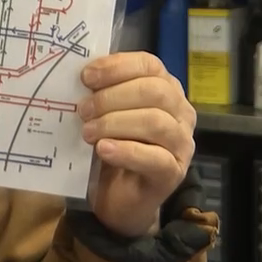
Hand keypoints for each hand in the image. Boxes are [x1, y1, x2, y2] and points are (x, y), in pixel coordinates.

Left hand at [78, 51, 195, 237]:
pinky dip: (125, 151)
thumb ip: (99, 93)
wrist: (116, 196)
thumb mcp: (103, 113)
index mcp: (165, 89)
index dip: (116, 67)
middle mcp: (180, 113)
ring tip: (88, 132)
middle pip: (154, 91)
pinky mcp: (173, 172)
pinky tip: (103, 150)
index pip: (149, 65)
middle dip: (112, 97)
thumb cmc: (110, 145)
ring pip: (156, 122)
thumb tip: (80, 75)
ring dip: (115, 123)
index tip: (86, 77)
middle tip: (82, 110)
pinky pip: (155, 158)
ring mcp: (181, 144)